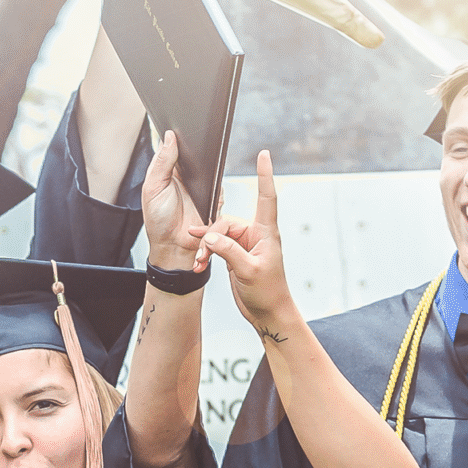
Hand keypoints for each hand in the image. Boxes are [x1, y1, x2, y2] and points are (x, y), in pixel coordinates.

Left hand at [138, 129, 206, 269]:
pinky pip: (220, 184)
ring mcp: (201, 184)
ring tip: (199, 174)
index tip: (184, 124)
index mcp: (168, 168)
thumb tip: (170, 136)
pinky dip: (215, 186)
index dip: (179, 133)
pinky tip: (207, 191)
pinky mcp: (214, 195)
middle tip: (195, 147)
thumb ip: (161, 162)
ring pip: (211, 166)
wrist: (174, 246)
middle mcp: (185, 173)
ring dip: (208, 167)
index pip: (175, 143)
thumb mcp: (154, 188)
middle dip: (198, 148)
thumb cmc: (158, 219)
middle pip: (197, 151)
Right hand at [197, 151, 298, 338]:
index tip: (263, 154)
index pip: (266, 197)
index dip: (264, 174)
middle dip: (211, 237)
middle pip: (226, 222)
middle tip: (203, 255)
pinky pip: (216, 246)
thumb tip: (210, 237)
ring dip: (206, 248)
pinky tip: (199, 262)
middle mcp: (255, 235)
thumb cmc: (268, 293)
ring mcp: (244, 245)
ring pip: (218, 235)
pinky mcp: (235, 255)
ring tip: (200, 262)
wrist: (268, 313)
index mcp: (265, 232)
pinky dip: (206, 253)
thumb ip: (229, 251)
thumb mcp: (248, 271)